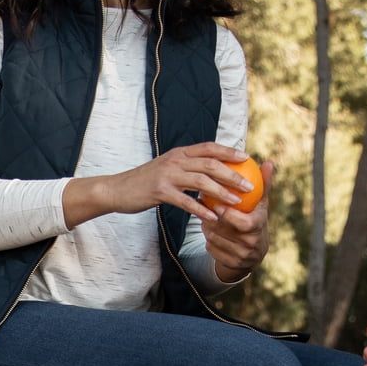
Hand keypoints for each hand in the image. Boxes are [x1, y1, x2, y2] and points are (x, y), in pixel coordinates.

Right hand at [64, 142, 260, 226]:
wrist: (117, 189)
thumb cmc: (144, 182)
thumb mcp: (166, 168)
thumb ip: (186, 167)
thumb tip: (208, 171)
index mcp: (179, 153)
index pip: (209, 148)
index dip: (229, 151)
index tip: (246, 158)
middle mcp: (175, 160)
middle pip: (210, 164)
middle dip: (233, 174)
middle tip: (249, 186)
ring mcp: (167, 175)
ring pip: (202, 181)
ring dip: (222, 192)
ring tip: (236, 202)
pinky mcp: (160, 191)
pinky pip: (186, 201)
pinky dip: (201, 209)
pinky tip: (212, 217)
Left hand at [201, 159, 272, 281]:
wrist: (253, 253)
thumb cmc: (255, 219)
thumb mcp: (260, 204)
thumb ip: (263, 184)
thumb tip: (268, 161)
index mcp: (259, 228)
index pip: (243, 223)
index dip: (228, 214)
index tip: (216, 203)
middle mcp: (251, 244)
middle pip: (224, 230)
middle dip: (212, 218)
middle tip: (203, 206)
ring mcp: (240, 256)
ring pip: (214, 238)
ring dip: (207, 226)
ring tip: (204, 215)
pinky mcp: (229, 263)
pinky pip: (211, 247)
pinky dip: (207, 237)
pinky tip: (207, 228)